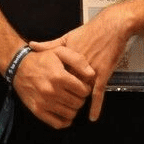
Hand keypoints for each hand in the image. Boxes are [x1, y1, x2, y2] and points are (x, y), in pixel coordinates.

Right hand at [14, 45, 94, 128]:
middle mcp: (51, 92)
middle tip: (77, 93)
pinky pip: (57, 123)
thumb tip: (92, 74)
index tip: (83, 85)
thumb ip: (78, 61)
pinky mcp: (37, 111)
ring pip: (70, 114)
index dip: (87, 88)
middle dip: (81, 98)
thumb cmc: (43, 59)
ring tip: (70, 100)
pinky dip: (65, 121)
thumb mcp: (61, 51)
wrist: (18, 67)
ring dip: (74, 108)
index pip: (84, 91)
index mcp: (59, 77)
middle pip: (78, 103)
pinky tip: (65, 112)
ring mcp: (44, 103)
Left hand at [32, 5, 133, 122]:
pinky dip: (96, 106)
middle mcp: (77, 69)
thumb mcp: (67, 37)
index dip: (51, 88)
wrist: (112, 26)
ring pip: (82, 92)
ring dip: (77, 104)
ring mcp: (91, 72)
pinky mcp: (103, 74)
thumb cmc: (91, 30)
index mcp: (67, 61)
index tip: (45, 94)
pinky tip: (93, 117)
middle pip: (68, 88)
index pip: (56, 79)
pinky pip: (98, 93)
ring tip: (72, 114)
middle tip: (60, 107)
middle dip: (63, 98)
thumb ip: (50, 44)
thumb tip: (32, 45)